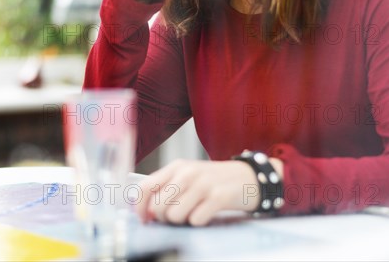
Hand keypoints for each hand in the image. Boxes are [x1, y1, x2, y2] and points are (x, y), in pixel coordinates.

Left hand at [135, 159, 260, 225]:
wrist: (248, 177)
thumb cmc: (213, 180)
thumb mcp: (189, 176)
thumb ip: (167, 189)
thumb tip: (147, 212)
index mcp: (176, 167)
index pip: (145, 187)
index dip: (140, 207)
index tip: (146, 219)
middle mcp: (187, 173)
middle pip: (158, 206)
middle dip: (164, 218)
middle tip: (178, 215)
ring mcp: (203, 184)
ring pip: (174, 216)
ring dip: (183, 221)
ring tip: (194, 212)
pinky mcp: (218, 196)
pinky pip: (195, 220)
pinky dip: (199, 222)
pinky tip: (207, 213)